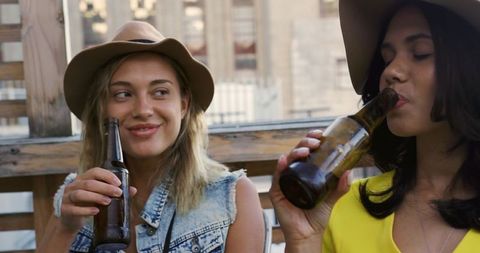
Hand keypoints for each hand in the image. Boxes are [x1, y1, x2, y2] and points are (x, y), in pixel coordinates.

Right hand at [60, 167, 136, 230]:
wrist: (70, 220)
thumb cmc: (87, 204)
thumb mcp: (99, 196)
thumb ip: (114, 192)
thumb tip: (134, 190)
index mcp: (83, 179)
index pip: (95, 171)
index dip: (107, 176)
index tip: (119, 183)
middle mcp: (73, 185)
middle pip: (89, 183)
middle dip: (105, 187)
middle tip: (118, 193)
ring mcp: (67, 197)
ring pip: (80, 193)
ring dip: (96, 197)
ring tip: (108, 201)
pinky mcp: (64, 209)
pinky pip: (73, 209)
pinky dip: (85, 210)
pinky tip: (96, 212)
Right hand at [269, 130, 349, 249]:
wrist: (308, 235)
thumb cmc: (316, 217)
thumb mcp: (332, 199)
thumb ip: (341, 187)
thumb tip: (350, 170)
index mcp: (305, 172)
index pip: (306, 151)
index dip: (311, 139)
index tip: (320, 134)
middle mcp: (293, 174)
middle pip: (296, 152)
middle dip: (305, 142)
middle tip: (316, 142)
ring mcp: (284, 182)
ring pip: (286, 160)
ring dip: (295, 152)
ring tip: (306, 150)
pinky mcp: (277, 192)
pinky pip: (277, 177)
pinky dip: (280, 167)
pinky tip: (284, 160)